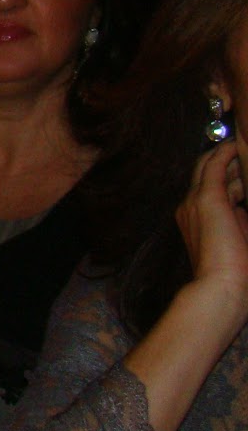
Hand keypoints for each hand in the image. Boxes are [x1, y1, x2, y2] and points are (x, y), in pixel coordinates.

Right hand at [175, 143, 247, 313]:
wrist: (222, 286)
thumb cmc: (234, 271)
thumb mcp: (239, 237)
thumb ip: (240, 219)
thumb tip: (244, 204)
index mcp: (195, 218)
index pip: (207, 186)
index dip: (224, 173)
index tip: (240, 166)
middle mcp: (188, 206)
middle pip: (202, 170)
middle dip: (223, 158)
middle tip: (242, 147)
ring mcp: (194, 201)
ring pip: (208, 166)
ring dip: (227, 156)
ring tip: (243, 144)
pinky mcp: (206, 198)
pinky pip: (214, 165)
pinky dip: (225, 153)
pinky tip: (236, 145)